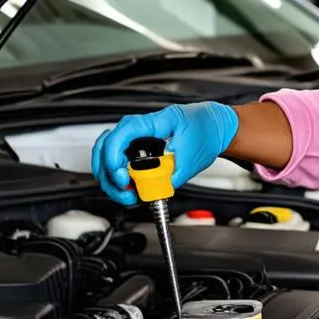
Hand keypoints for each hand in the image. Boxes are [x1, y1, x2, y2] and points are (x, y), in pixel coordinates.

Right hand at [91, 101, 239, 205]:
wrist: (213, 127)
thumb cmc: (204, 130)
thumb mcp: (193, 154)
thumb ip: (174, 174)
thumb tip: (157, 189)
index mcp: (152, 123)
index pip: (121, 135)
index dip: (113, 156)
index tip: (122, 176)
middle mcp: (137, 129)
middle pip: (105, 148)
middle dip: (109, 174)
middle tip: (127, 190)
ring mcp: (134, 139)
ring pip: (105, 158)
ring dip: (111, 181)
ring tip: (129, 195)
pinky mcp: (135, 150)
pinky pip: (116, 164)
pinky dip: (117, 180)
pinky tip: (130, 191)